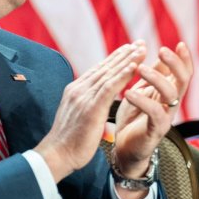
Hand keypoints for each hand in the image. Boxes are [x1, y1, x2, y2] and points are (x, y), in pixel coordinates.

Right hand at [35, 41, 145, 182]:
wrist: (56, 156)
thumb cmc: (69, 142)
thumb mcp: (78, 117)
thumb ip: (87, 105)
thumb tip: (97, 103)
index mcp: (75, 91)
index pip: (98, 70)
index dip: (115, 59)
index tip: (129, 49)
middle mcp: (79, 89)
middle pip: (105, 67)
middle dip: (124, 54)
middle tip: (140, 43)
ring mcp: (83, 97)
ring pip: (109, 73)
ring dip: (128, 60)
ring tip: (142, 49)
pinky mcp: (91, 107)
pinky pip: (110, 87)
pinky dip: (123, 75)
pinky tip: (135, 66)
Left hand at [113, 42, 192, 198]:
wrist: (124, 149)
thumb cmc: (134, 118)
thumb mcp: (143, 91)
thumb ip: (153, 75)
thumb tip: (162, 53)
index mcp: (168, 93)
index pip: (183, 73)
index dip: (184, 59)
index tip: (179, 43)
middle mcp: (171, 104)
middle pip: (183, 80)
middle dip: (175, 64)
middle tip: (161, 50)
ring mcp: (165, 117)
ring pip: (171, 94)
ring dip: (156, 78)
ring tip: (139, 69)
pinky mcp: (156, 131)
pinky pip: (155, 113)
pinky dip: (143, 100)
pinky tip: (128, 92)